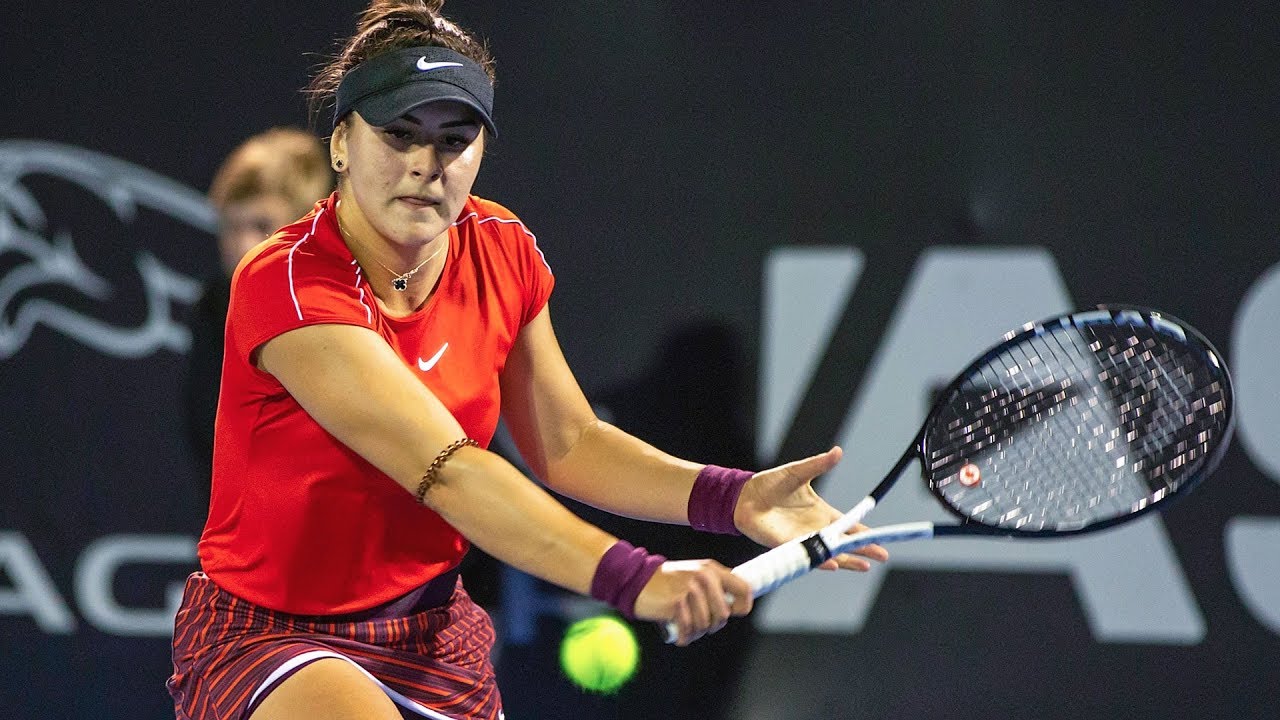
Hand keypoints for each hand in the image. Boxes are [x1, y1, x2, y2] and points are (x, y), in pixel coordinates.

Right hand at [632, 559, 752, 646]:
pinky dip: (685, 638)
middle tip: (699, 623)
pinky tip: (680, 636)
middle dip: (713, 625)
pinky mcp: (677, 604)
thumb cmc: (667, 582)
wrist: (636, 579)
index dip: (742, 606)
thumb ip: (714, 586)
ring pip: (705, 626)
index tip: (732, 613)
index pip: (744, 589)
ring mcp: (690, 590)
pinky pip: (689, 631)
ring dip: (696, 633)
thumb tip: (733, 607)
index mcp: (712, 570)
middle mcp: (704, 578)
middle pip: (723, 615)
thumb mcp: (694, 574)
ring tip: (686, 628)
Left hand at [733, 446, 888, 570]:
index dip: (864, 533)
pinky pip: (806, 555)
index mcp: (821, 513)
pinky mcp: (786, 545)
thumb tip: (838, 451)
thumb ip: (818, 464)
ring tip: (864, 566)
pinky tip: (833, 564)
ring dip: (847, 560)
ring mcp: (802, 539)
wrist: (745, 496)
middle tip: (883, 557)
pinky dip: (820, 560)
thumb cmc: (771, 484)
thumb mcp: (798, 472)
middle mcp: (815, 529)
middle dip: (863, 550)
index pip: (848, 526)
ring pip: (829, 554)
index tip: (881, 539)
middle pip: (844, 543)